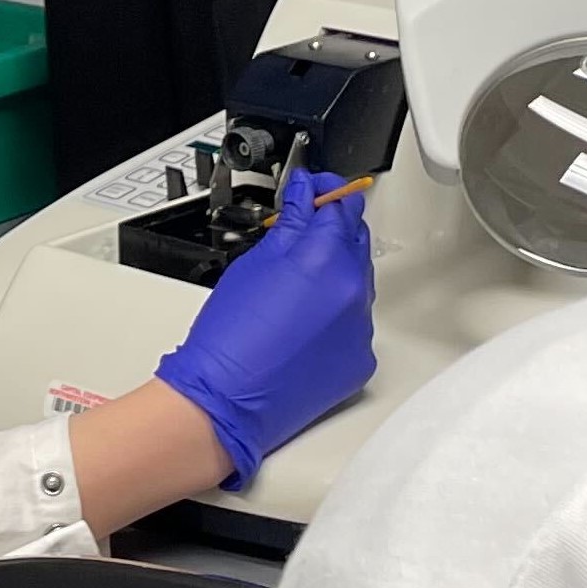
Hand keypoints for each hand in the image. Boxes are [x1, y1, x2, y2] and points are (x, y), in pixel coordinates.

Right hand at [152, 170, 376, 490]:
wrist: (225, 399)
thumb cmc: (229, 337)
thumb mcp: (254, 263)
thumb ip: (290, 225)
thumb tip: (304, 196)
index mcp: (327, 260)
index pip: (342, 208)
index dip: (327, 192)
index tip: (314, 189)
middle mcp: (354, 292)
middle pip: (356, 243)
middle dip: (333, 231)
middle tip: (303, 230)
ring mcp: (361, 329)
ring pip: (357, 284)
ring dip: (335, 274)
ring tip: (295, 286)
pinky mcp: (360, 360)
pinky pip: (355, 324)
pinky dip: (336, 316)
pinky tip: (303, 323)